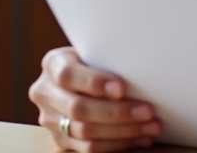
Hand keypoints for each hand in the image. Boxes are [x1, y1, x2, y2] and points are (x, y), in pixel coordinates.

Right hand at [28, 46, 162, 152]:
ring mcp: (50, 119)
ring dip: (123, 131)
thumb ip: (108, 59)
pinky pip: (89, 148)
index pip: (68, 75)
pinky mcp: (60, 139)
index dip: (95, 83)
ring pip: (85, 132)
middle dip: (117, 112)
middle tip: (147, 111)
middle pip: (78, 108)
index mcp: (53, 64)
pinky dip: (118, 143)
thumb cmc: (98, 60)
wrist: (83, 78)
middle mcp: (45, 92)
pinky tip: (140, 137)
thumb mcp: (97, 52)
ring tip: (151, 126)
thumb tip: (142, 68)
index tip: (122, 88)